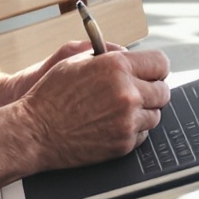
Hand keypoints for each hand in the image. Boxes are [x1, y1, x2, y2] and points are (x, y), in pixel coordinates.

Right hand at [18, 46, 169, 168]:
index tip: (152, 73)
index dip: (155, 68)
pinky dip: (132, 130)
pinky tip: (112, 124)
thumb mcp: (75, 60)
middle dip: (152, 91)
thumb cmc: (50, 95)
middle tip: (138, 93)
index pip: (160, 63)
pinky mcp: (123, 143)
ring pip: (155, 115)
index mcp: (117, 67)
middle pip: (163, 91)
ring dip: (142, 112)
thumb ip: (109, 56)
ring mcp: (127, 120)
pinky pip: (142, 134)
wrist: (35, 131)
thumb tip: (130, 56)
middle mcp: (127, 93)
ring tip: (119, 110)